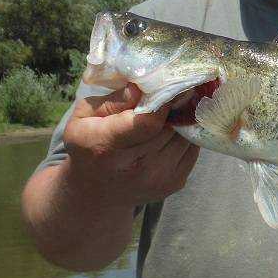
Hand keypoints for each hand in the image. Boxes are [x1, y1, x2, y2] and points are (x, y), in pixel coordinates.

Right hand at [63, 83, 199, 208]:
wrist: (94, 192)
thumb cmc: (87, 145)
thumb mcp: (85, 116)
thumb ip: (114, 100)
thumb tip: (143, 86)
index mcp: (107, 146)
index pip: (149, 122)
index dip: (163, 101)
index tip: (168, 86)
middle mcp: (135, 168)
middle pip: (170, 127)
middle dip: (173, 108)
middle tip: (170, 95)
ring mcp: (158, 179)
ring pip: (185, 136)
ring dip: (181, 122)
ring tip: (168, 115)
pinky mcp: (174, 183)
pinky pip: (192, 149)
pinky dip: (184, 137)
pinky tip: (169, 133)